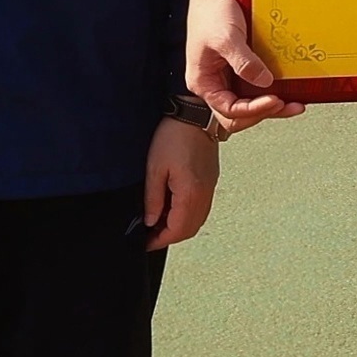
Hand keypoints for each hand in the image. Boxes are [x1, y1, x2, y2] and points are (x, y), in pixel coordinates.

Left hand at [143, 117, 218, 246]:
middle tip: (150, 235)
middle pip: (189, 229)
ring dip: (179, 227)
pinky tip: (173, 208)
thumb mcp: (155, 169)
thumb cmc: (174, 137)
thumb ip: (153, 200)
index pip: (177, 229)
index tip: (145, 242)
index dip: (159, 240)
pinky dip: (187, 215)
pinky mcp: (211, 180)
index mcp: (190, 193)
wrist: (196, 114)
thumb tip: (150, 221)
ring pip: (197, 220)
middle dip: (169, 237)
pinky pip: (202, 208)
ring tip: (159, 222)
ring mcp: (210, 187)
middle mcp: (204, 194)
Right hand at [188, 0, 296, 133]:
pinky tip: (287, 86)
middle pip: (238, 114)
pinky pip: (255, 86)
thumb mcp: (227, 37)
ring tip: (294, 103)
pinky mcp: (240, 66)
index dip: (253, 110)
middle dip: (264, 112)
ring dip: (271, 105)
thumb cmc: (212, 11)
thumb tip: (264, 83)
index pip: (229, 110)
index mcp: (204, 82)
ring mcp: (227, 76)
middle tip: (289, 106)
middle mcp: (214, 84)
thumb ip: (243, 62)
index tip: (275, 100)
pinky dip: (271, 90)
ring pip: (248, 103)